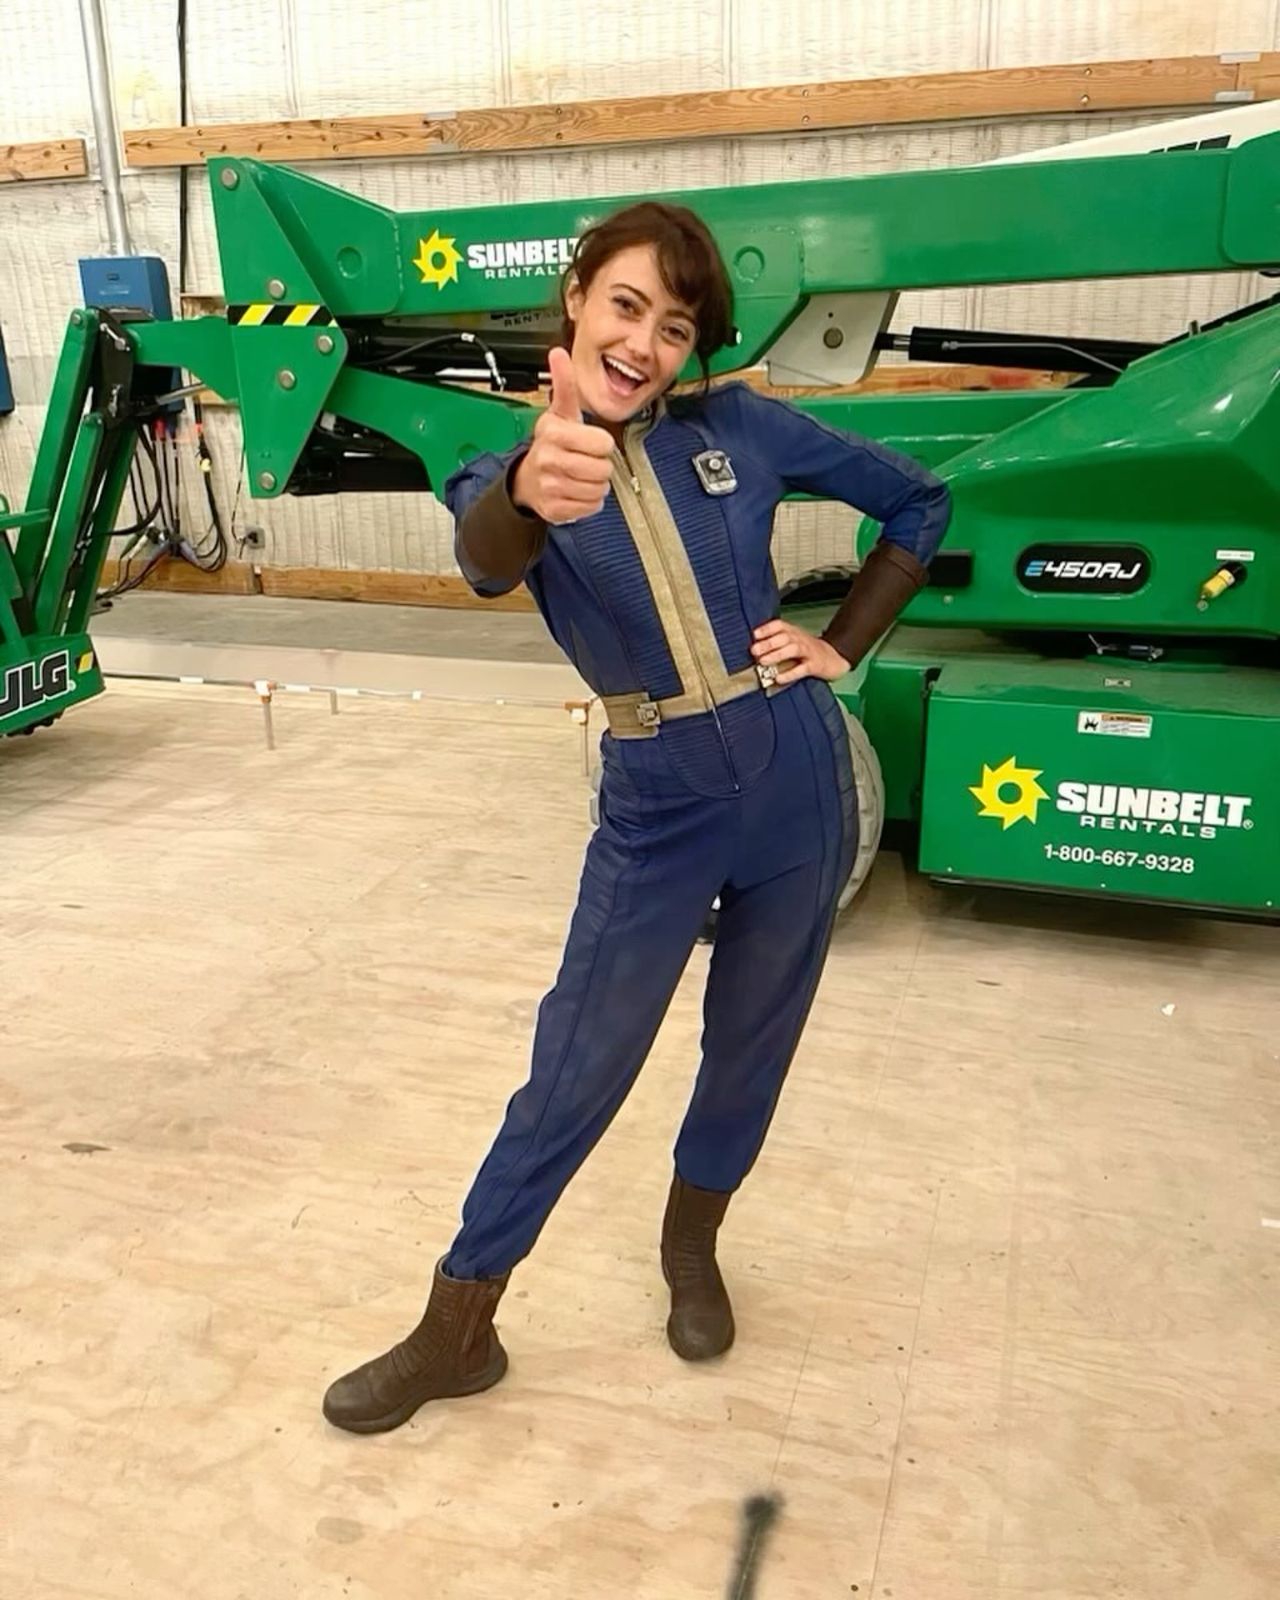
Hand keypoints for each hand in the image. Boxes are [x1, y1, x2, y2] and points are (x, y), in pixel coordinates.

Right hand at [511, 348, 615, 523]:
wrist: (528, 480)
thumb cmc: (552, 444)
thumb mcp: (560, 412)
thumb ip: (564, 384)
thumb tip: (558, 353)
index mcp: (553, 433)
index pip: (603, 444)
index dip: (601, 444)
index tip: (588, 442)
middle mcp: (549, 460)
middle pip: (603, 469)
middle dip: (600, 466)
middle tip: (585, 460)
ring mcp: (550, 487)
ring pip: (599, 490)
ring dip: (595, 484)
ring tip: (580, 475)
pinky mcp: (555, 510)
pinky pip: (591, 507)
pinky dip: (588, 502)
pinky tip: (575, 491)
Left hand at [751, 618, 850, 683]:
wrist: (834, 658)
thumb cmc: (809, 651)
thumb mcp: (794, 641)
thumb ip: (777, 643)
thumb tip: (755, 649)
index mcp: (795, 632)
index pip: (780, 626)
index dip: (767, 629)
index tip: (755, 635)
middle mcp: (801, 640)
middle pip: (785, 637)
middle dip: (768, 643)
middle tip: (754, 651)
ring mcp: (809, 652)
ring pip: (793, 649)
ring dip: (777, 655)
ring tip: (763, 661)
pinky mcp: (815, 666)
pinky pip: (802, 669)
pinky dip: (790, 674)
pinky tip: (779, 678)